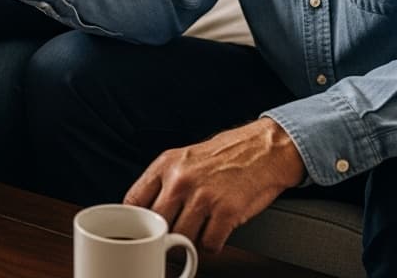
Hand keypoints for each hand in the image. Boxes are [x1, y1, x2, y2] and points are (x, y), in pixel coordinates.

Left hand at [123, 118, 306, 253]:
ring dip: (188, 242)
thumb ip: (163, 182)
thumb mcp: (184, 158)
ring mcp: (203, 197)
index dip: (136, 219)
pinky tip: (214, 235)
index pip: (134, 200)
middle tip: (172, 236)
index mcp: (165, 165)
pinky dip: (211, 246)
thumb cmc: (224, 155)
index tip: (141, 227)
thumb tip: (144, 209)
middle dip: (163, 233)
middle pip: (156, 223)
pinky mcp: (226, 212)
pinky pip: (208, 244)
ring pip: (181, 238)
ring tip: (196, 234)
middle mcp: (181, 180)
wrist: (263, 150)